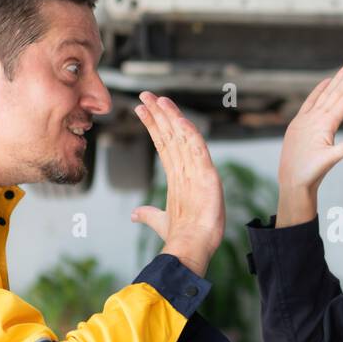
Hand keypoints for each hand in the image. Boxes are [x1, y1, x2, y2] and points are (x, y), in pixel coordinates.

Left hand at [130, 93, 225, 276]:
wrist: (192, 246)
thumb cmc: (183, 235)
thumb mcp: (160, 220)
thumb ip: (148, 214)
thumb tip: (135, 214)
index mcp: (178, 176)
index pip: (164, 144)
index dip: (153, 126)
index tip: (142, 111)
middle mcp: (188, 169)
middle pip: (172, 135)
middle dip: (159, 114)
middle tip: (146, 96)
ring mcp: (198, 170)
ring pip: (183, 137)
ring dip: (171, 117)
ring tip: (158, 99)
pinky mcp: (207, 175)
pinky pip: (198, 149)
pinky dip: (189, 133)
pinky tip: (179, 119)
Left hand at [276, 59, 342, 224]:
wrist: (291, 181)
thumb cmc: (312, 173)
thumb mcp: (332, 159)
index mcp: (325, 124)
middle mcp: (315, 117)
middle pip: (337, 92)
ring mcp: (306, 118)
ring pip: (325, 94)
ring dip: (337, 79)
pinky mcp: (299, 123)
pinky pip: (311, 102)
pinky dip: (319, 90)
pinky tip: (326, 81)